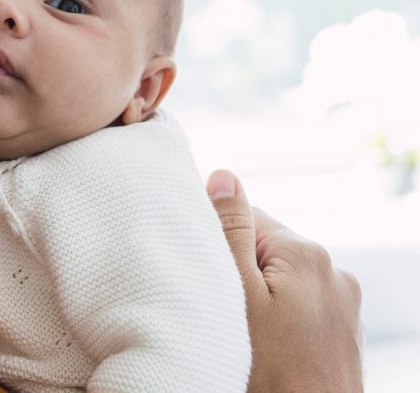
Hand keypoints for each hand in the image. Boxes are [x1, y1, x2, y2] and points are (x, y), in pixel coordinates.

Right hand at [207, 169, 363, 392]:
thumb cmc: (267, 372)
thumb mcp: (235, 294)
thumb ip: (229, 231)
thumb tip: (225, 176)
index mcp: (307, 253)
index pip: (247, 217)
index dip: (217, 243)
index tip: (203, 275)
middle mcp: (335, 273)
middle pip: (267, 250)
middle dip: (240, 272)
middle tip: (220, 309)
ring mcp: (345, 308)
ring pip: (284, 282)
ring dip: (260, 298)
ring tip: (242, 334)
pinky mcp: (345, 337)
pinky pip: (302, 309)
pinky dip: (281, 321)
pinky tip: (266, 350)